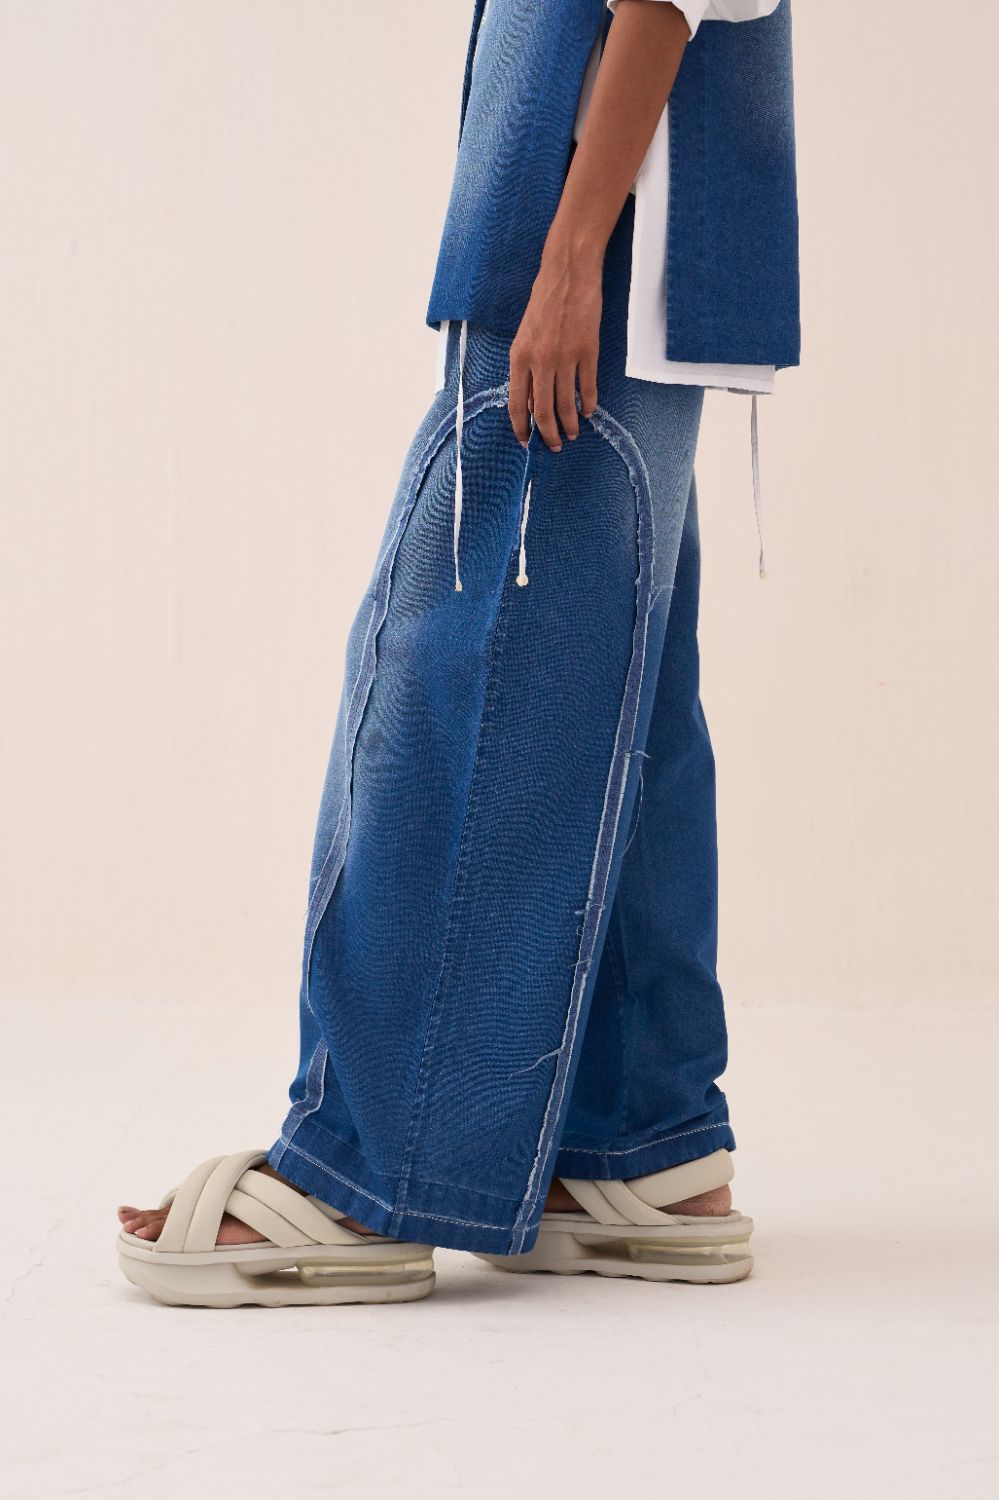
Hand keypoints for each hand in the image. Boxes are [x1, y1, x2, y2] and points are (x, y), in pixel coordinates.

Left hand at [508, 235, 601, 451]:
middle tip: (555, 445)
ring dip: (570, 424)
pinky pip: (587, 388)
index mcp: (519, 357)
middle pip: (543, 411)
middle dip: (549, 434)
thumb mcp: (525, 336)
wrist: (568, 275)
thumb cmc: (544, 303)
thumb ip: (526, 368)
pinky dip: (588, 404)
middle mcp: (540, 361)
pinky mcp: (587, 352)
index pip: (516, 403)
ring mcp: (565, 357)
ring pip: (566, 404)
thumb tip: (531, 402)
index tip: (527, 442)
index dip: (522, 427)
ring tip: (573, 433)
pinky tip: (589, 411)